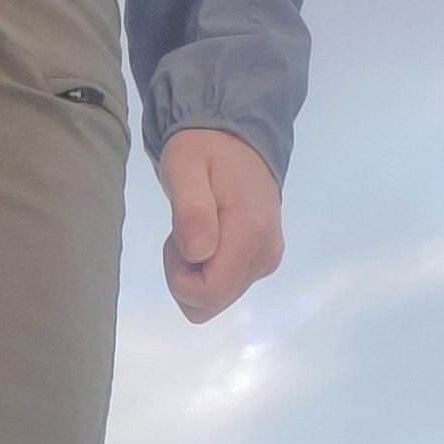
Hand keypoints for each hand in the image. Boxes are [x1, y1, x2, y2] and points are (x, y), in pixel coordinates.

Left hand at [158, 129, 285, 323]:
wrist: (236, 140)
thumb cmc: (204, 150)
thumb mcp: (184, 167)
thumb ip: (190, 209)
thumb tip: (199, 253)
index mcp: (250, 233)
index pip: (209, 294)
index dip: (179, 278)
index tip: (176, 240)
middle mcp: (265, 254)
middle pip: (210, 303)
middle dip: (184, 276)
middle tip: (184, 232)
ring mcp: (266, 261)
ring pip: (214, 300)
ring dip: (193, 273)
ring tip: (196, 229)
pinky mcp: (263, 262)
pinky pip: (223, 288)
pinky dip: (205, 270)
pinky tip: (208, 236)